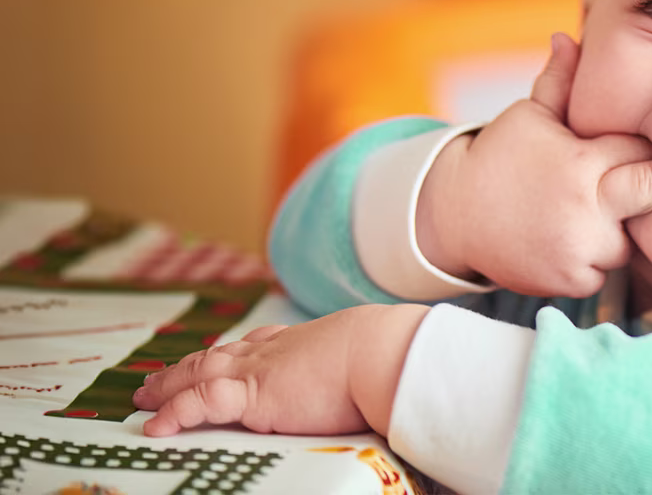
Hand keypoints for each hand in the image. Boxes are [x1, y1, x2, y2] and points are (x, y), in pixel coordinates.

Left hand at [133, 304, 427, 437]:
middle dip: (186, 366)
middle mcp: (273, 351)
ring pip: (197, 375)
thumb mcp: (368, 359)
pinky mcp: (250, 394)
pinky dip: (172, 413)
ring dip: (167, 385)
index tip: (219, 354)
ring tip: (143, 397)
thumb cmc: (389, 357)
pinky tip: (153, 427)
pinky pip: (198, 404)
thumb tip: (381, 383)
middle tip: (159, 375)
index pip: (255, 345)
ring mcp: (258, 370)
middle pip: (217, 356)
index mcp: (301, 343)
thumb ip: (358, 371)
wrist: (384, 353)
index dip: (231, 352)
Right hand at [416, 32, 651, 298]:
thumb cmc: (498, 159)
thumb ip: (559, 81)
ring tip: (605, 211)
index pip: (644, 148)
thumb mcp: (528, 116)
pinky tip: (578, 240)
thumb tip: (568, 34)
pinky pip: (607, 269)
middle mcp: (586, 207)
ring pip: (633, 238)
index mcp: (581, 161)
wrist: (451, 218)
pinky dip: (599, 258)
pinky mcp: (571, 280)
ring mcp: (580, 248)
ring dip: (627, 227)